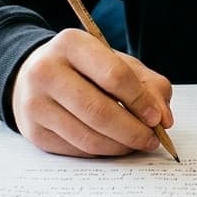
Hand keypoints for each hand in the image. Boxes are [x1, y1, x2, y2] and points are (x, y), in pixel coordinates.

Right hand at [11, 29, 173, 156]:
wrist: (33, 74)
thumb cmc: (84, 68)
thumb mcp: (117, 62)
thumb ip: (148, 85)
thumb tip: (164, 119)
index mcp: (71, 44)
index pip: (114, 75)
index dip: (140, 100)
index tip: (157, 118)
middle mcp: (46, 71)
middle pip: (99, 111)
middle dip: (132, 131)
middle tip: (151, 139)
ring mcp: (36, 103)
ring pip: (88, 136)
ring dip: (120, 146)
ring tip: (135, 143)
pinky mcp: (34, 131)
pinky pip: (76, 150)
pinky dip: (101, 152)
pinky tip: (113, 145)